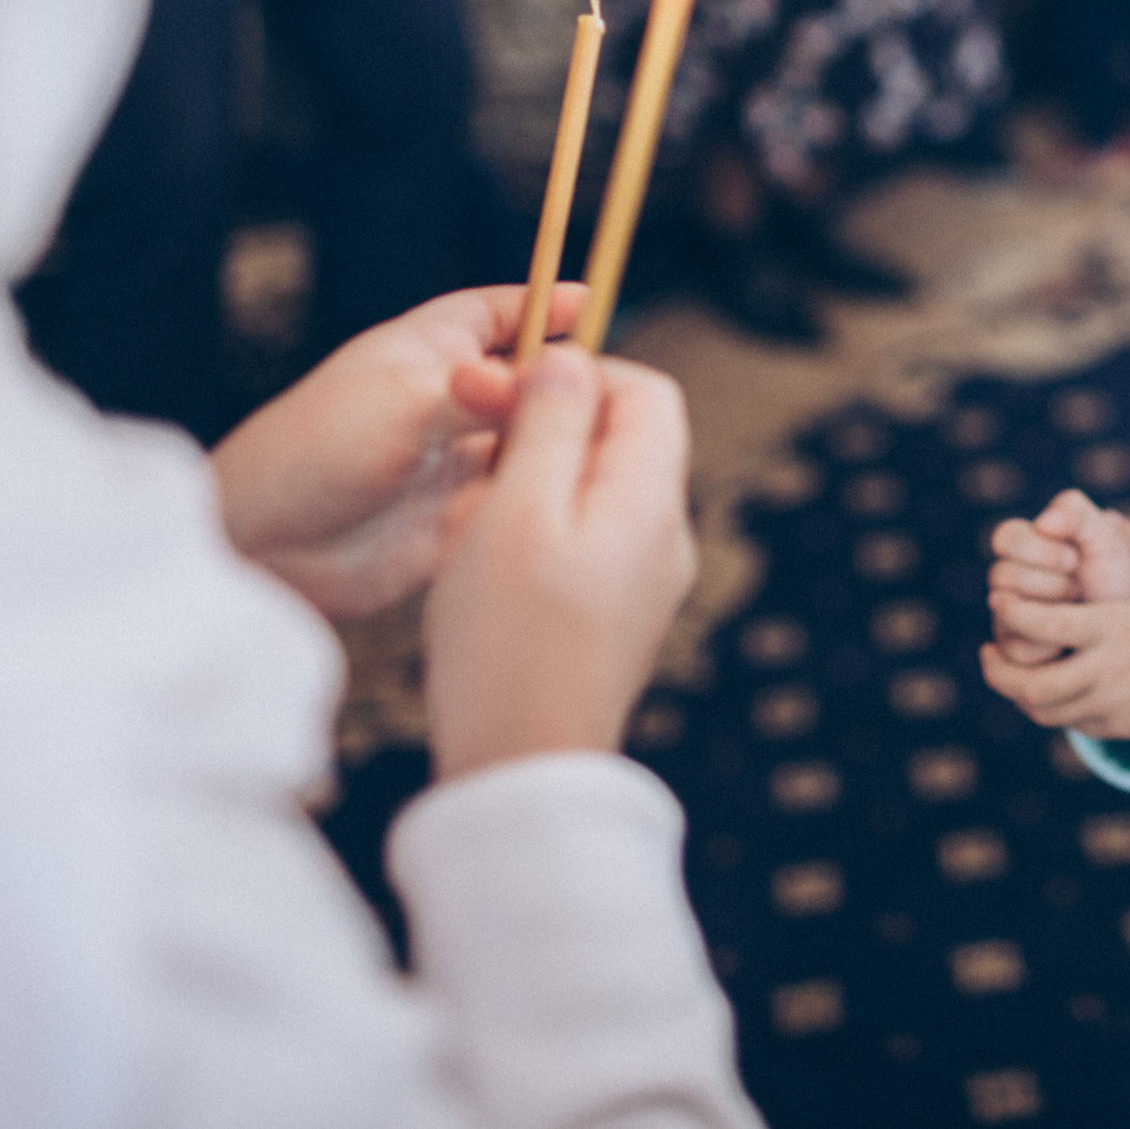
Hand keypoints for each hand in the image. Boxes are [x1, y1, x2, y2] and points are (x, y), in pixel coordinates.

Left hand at [211, 283, 585, 620]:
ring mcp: (454, 457)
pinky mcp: (458, 516)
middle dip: (570, 382)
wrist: (263, 545)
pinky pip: (518, 497)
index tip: (594, 304)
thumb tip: (560, 382)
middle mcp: (448, 399)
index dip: (547, 305)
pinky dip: (543, 495)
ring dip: (561, 441)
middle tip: (619, 394)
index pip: (501, 310)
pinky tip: (571, 498)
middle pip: (530, 377)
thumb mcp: (409, 404)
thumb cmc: (315, 451)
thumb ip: (489, 392)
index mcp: (429, 348)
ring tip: (609, 448)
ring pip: (530, 439)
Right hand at [422, 347, 698, 780]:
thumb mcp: (518, 510)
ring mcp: (643, 583)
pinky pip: (574, 548)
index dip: (579, 374)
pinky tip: (475, 575)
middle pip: (615, 441)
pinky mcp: (612, 620)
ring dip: (519, 493)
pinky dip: (523, 542)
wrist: (522, 771)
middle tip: (470, 466)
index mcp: (653, 500)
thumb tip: (569, 358)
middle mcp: (664, 537)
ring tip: (466, 532)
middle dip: (536, 436)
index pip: (646, 392)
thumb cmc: (511, 640)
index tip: (506, 393)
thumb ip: (550, 425)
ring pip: (583, 494)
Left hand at [981, 515, 1129, 758]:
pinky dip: (1046, 706)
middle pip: (1032, 684)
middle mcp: (1109, 672)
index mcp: (1118, 627)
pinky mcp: (1116, 728)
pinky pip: (1066, 723)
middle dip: (998, 669)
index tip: (999, 598)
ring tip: (1007, 668)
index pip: (1045, 625)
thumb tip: (1103, 513)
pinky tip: (1043, 685)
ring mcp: (1111, 705)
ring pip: (1043, 710)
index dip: (1012, 613)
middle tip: (988, 648)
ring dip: (1017, 691)